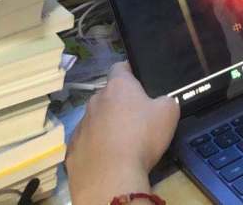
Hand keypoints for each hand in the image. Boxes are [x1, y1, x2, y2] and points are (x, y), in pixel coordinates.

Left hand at [66, 62, 179, 204]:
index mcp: (119, 87)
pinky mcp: (73, 148)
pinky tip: (109, 158)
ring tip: (123, 143)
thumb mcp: (169, 113)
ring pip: (96, 119)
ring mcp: (81, 125)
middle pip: (108, 96)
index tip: (140, 81)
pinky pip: (87, 141)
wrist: (111, 177)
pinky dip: (97, 146)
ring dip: (107, 125)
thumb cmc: (142, 137)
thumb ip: (165, 100)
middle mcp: (96, 101)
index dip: (130, 71)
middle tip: (137, 119)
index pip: (120, 67)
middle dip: (120, 103)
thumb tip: (159, 103)